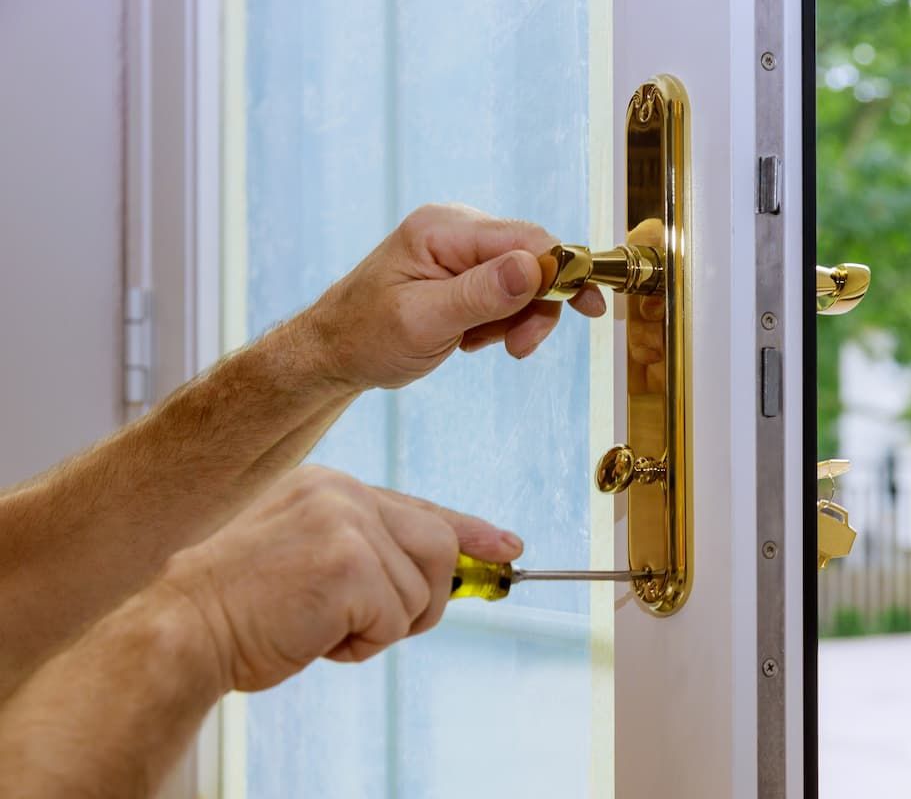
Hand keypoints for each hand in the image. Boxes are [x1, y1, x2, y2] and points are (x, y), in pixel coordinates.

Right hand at [158, 465, 521, 692]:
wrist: (182, 628)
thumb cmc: (240, 606)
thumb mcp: (309, 561)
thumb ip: (369, 554)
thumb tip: (445, 574)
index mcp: (331, 487)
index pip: (420, 507)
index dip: (470, 531)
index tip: (507, 546)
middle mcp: (344, 493)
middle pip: (438, 547)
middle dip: (423, 599)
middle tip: (372, 625)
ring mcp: (346, 522)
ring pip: (422, 588)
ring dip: (384, 626)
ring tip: (325, 627)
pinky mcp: (348, 563)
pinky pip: (396, 617)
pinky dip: (363, 644)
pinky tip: (316, 638)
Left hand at [301, 203, 606, 389]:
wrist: (334, 353)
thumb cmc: (365, 337)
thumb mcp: (423, 321)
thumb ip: (480, 294)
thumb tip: (535, 267)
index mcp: (442, 230)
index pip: (526, 237)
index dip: (563, 271)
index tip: (588, 308)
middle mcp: (455, 229)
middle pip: (532, 256)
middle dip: (535, 305)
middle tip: (519, 347)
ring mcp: (460, 249)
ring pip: (523, 279)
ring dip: (515, 318)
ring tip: (477, 344)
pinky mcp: (463, 270)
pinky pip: (506, 290)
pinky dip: (500, 320)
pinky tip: (470, 336)